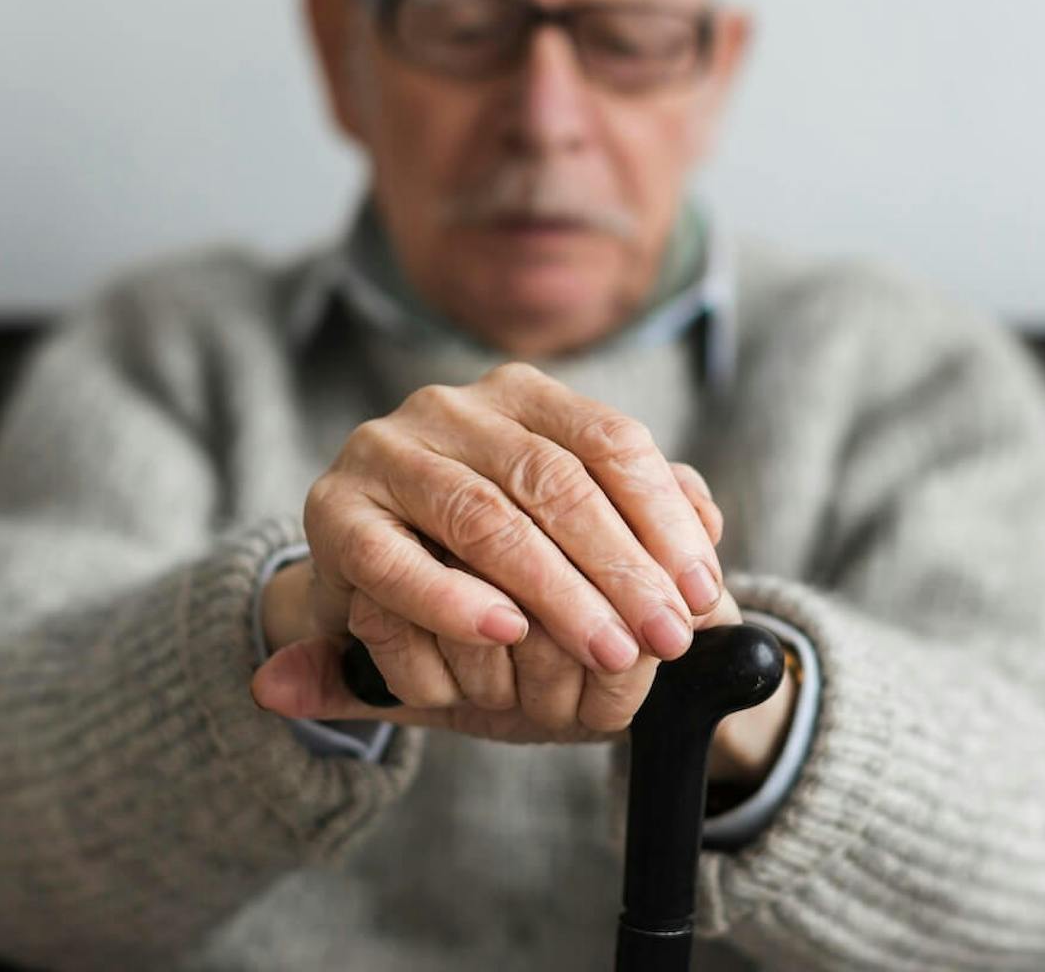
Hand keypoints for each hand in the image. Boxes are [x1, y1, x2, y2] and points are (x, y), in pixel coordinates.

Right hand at [252, 363, 728, 739]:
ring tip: (608, 651)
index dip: (664, 516)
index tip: (701, 591)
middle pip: (555, 480)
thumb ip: (641, 513)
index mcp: (522, 394)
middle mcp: (453, 407)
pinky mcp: (334, 510)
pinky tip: (503, 634)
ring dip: (556, 591)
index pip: (611, 440)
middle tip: (664, 636)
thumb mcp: (571, 526)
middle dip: (620, 566)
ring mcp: (388, 451)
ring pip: (485, 518)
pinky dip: (450, 599)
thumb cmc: (492, 555)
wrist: (377, 574)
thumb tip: (709, 524)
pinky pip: (394, 559)